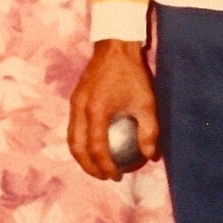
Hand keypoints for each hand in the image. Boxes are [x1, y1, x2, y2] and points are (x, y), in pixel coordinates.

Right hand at [67, 38, 159, 181]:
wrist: (114, 46)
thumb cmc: (132, 74)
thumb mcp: (147, 103)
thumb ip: (149, 131)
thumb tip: (150, 156)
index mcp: (96, 112)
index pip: (96, 148)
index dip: (105, 166)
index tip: (116, 176)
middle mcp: (80, 110)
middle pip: (77, 147)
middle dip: (88, 166)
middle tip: (103, 176)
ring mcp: (74, 103)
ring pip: (71, 138)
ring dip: (81, 156)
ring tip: (96, 166)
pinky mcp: (75, 99)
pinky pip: (73, 127)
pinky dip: (80, 141)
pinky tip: (94, 145)